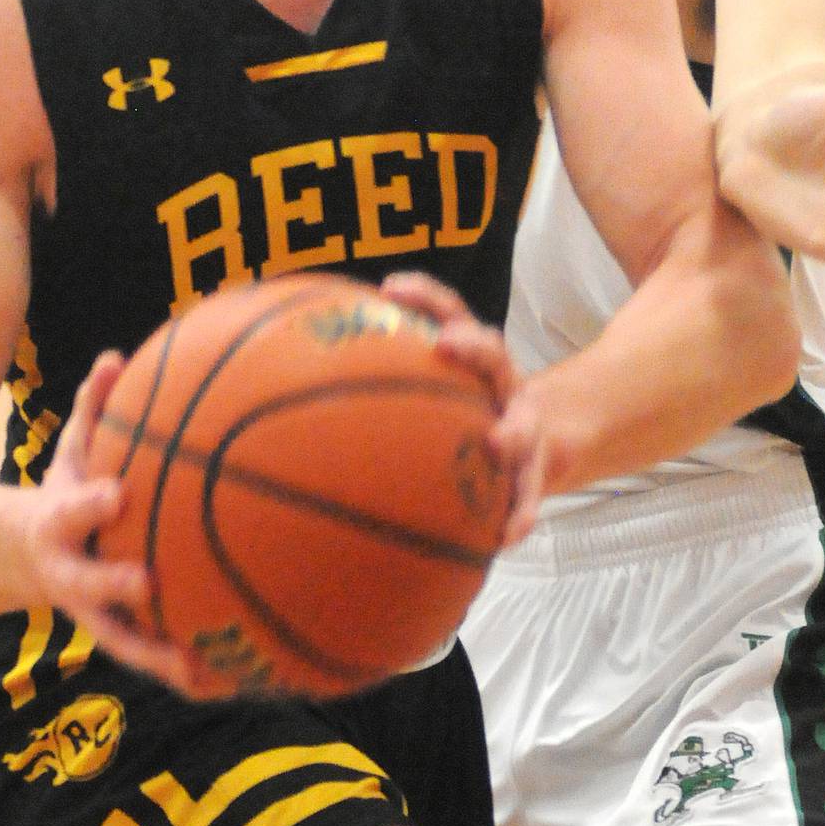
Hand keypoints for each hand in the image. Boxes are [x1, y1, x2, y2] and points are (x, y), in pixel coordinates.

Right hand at [24, 350, 205, 694]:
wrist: (4, 562)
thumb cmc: (58, 498)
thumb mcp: (67, 455)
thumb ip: (92, 409)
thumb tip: (114, 355)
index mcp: (54, 527)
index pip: (69, 511)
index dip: (90, 505)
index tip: (116, 494)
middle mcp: (68, 577)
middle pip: (89, 590)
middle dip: (115, 588)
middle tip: (151, 584)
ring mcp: (90, 615)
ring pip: (125, 644)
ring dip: (163, 659)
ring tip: (212, 672)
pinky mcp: (115, 636)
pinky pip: (154, 657)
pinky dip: (191, 671)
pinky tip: (240, 680)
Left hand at [379, 271, 542, 547]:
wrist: (531, 438)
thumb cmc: (458, 412)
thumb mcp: (429, 388)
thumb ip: (377, 381)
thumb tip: (289, 376)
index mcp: (470, 354)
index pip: (448, 311)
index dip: (423, 297)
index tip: (390, 290)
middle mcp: (500, 381)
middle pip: (492, 352)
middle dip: (471, 344)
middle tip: (446, 344)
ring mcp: (522, 422)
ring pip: (524, 421)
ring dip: (513, 430)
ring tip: (497, 443)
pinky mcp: (535, 467)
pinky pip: (530, 492)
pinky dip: (520, 512)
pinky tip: (505, 536)